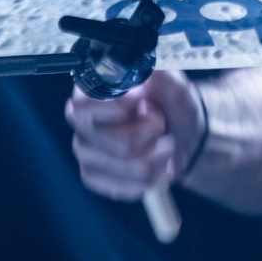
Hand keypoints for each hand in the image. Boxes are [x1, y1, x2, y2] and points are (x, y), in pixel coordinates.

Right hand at [66, 69, 205, 201]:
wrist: (180, 136)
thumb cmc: (171, 105)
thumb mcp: (174, 85)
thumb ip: (162, 78)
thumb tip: (148, 74)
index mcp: (92, 92)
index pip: (85, 105)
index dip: (118, 107)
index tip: (143, 101)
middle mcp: (81, 123)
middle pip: (117, 140)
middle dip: (151, 132)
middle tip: (160, 122)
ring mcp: (85, 153)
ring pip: (127, 165)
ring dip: (157, 155)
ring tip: (163, 142)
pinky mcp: (94, 177)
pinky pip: (125, 187)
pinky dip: (151, 177)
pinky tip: (155, 164)